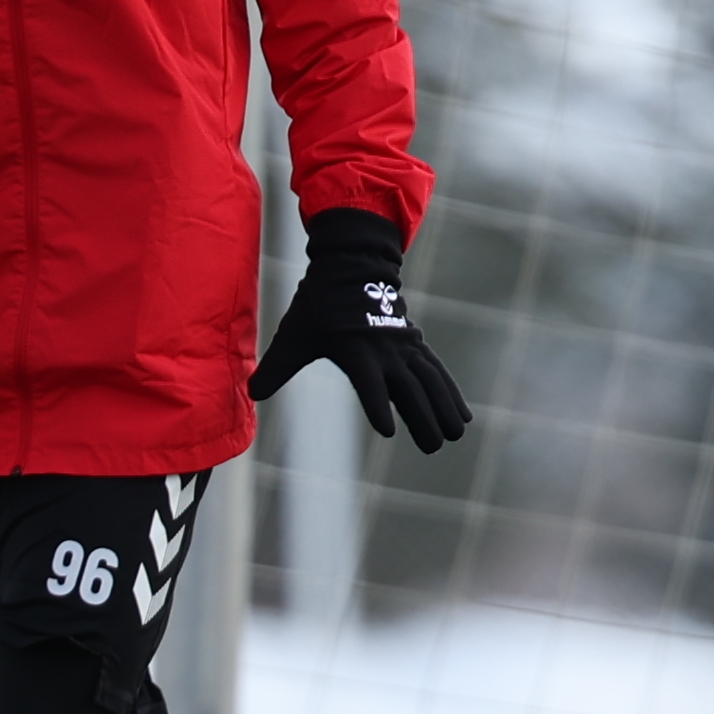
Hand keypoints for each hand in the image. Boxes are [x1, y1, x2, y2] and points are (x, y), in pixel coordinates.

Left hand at [248, 209, 471, 454]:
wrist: (351, 266)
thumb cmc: (318, 305)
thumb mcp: (294, 334)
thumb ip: (277, 367)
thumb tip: (251, 394)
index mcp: (355, 348)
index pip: (368, 383)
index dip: (377, 406)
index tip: (388, 431)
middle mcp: (384, 349)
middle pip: (408, 387)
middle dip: (422, 416)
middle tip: (432, 446)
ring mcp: (403, 346)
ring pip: (429, 379)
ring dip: (444, 406)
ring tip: (456, 435)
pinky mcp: (414, 344)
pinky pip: (437, 370)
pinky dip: (451, 392)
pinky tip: (462, 416)